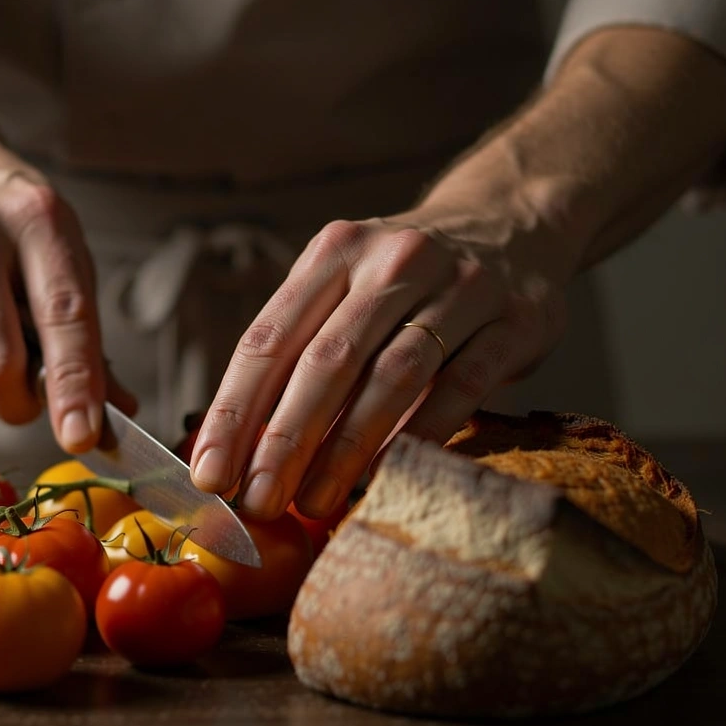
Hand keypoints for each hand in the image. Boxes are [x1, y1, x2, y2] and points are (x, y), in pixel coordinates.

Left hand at [188, 206, 574, 519]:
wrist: (515, 223)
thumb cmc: (408, 280)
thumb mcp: (348, 286)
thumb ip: (300, 350)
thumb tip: (238, 448)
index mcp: (335, 252)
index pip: (270, 338)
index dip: (234, 410)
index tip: (210, 473)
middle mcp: (393, 260)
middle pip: (326, 360)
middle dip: (284, 440)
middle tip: (258, 502)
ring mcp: (461, 285)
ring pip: (392, 376)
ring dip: (346, 448)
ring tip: (313, 502)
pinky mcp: (515, 319)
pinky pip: (462, 385)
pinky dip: (421, 434)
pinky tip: (387, 476)